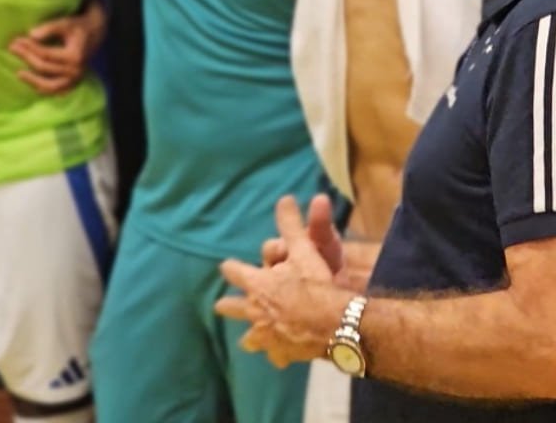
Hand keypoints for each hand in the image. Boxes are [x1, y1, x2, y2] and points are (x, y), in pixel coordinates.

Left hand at [8, 4, 105, 94]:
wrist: (94, 34)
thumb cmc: (77, 27)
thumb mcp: (65, 23)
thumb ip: (49, 28)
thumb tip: (31, 34)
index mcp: (75, 56)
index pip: (45, 54)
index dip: (29, 48)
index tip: (15, 41)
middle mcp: (76, 71)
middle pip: (44, 68)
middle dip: (26, 57)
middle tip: (12, 48)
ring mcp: (75, 80)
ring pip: (49, 85)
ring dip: (32, 80)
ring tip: (18, 73)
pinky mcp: (73, 84)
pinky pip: (56, 91)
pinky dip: (43, 89)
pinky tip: (31, 84)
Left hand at [216, 196, 349, 367]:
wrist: (334, 323)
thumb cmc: (315, 284)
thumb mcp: (304, 250)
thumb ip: (291, 225)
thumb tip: (284, 199)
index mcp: (257, 284)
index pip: (234, 271)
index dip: (231, 267)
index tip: (226, 266)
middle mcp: (256, 311)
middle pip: (233, 308)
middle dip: (228, 305)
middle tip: (221, 305)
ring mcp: (267, 335)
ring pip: (250, 338)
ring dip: (251, 335)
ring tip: (249, 338)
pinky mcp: (282, 353)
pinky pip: (275, 356)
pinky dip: (277, 354)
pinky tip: (280, 356)